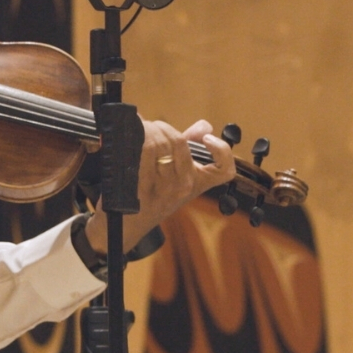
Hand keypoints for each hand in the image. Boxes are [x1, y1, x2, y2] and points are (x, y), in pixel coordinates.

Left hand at [84, 118, 235, 255]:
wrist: (128, 225)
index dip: (221, 150)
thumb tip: (205, 126)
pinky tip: (131, 138)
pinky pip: (141, 153)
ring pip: (158, 144)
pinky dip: (134, 140)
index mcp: (197, 184)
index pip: (224, 170)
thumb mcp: (178, 176)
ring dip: (146, 131)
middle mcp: (184, 187)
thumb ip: (192, 147)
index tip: (206, 139)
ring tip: (140, 132)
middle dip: (162, 127)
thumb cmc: (154, 198)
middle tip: (152, 127)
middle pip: (178, 142)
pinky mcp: (142, 187)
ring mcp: (164, 189)